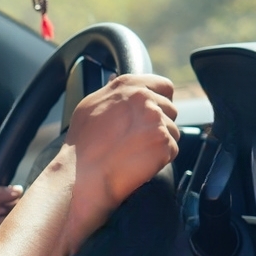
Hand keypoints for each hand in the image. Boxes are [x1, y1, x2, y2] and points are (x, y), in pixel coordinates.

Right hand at [62, 73, 179, 246]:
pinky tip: (139, 162)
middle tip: (136, 139)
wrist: (82, 175)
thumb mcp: (89, 106)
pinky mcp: (164, 143)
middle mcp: (145, 99)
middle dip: (158, 124)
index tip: (152, 113)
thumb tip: (118, 79)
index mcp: (128, 86)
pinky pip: (172, 149)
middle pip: (170, 109)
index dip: (161, 100)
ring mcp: (156, 121)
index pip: (164, 86)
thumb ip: (111, 91)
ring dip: (159, 142)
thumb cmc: (82, 144)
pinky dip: (160, 158)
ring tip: (134, 152)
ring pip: (172, 130)